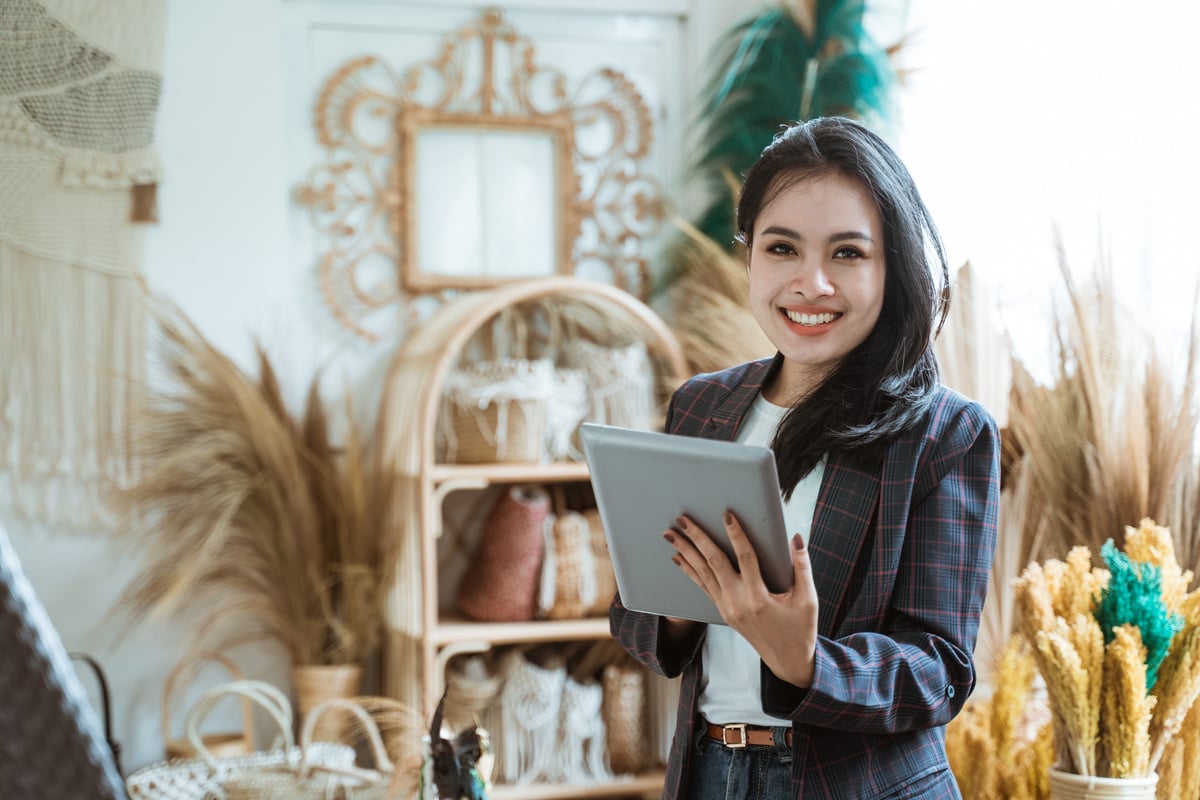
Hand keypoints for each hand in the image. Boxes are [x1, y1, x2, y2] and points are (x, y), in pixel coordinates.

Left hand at [665, 512, 817, 686]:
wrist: (788, 661)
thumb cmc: (800, 629)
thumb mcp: (808, 599)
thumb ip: (802, 566)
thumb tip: (796, 537)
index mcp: (759, 599)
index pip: (745, 558)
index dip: (736, 535)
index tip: (727, 515)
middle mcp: (738, 603)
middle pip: (714, 563)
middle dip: (697, 538)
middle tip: (682, 518)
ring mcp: (727, 609)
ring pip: (703, 574)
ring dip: (686, 551)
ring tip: (671, 533)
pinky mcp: (723, 612)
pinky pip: (703, 587)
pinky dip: (690, 570)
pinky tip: (679, 557)